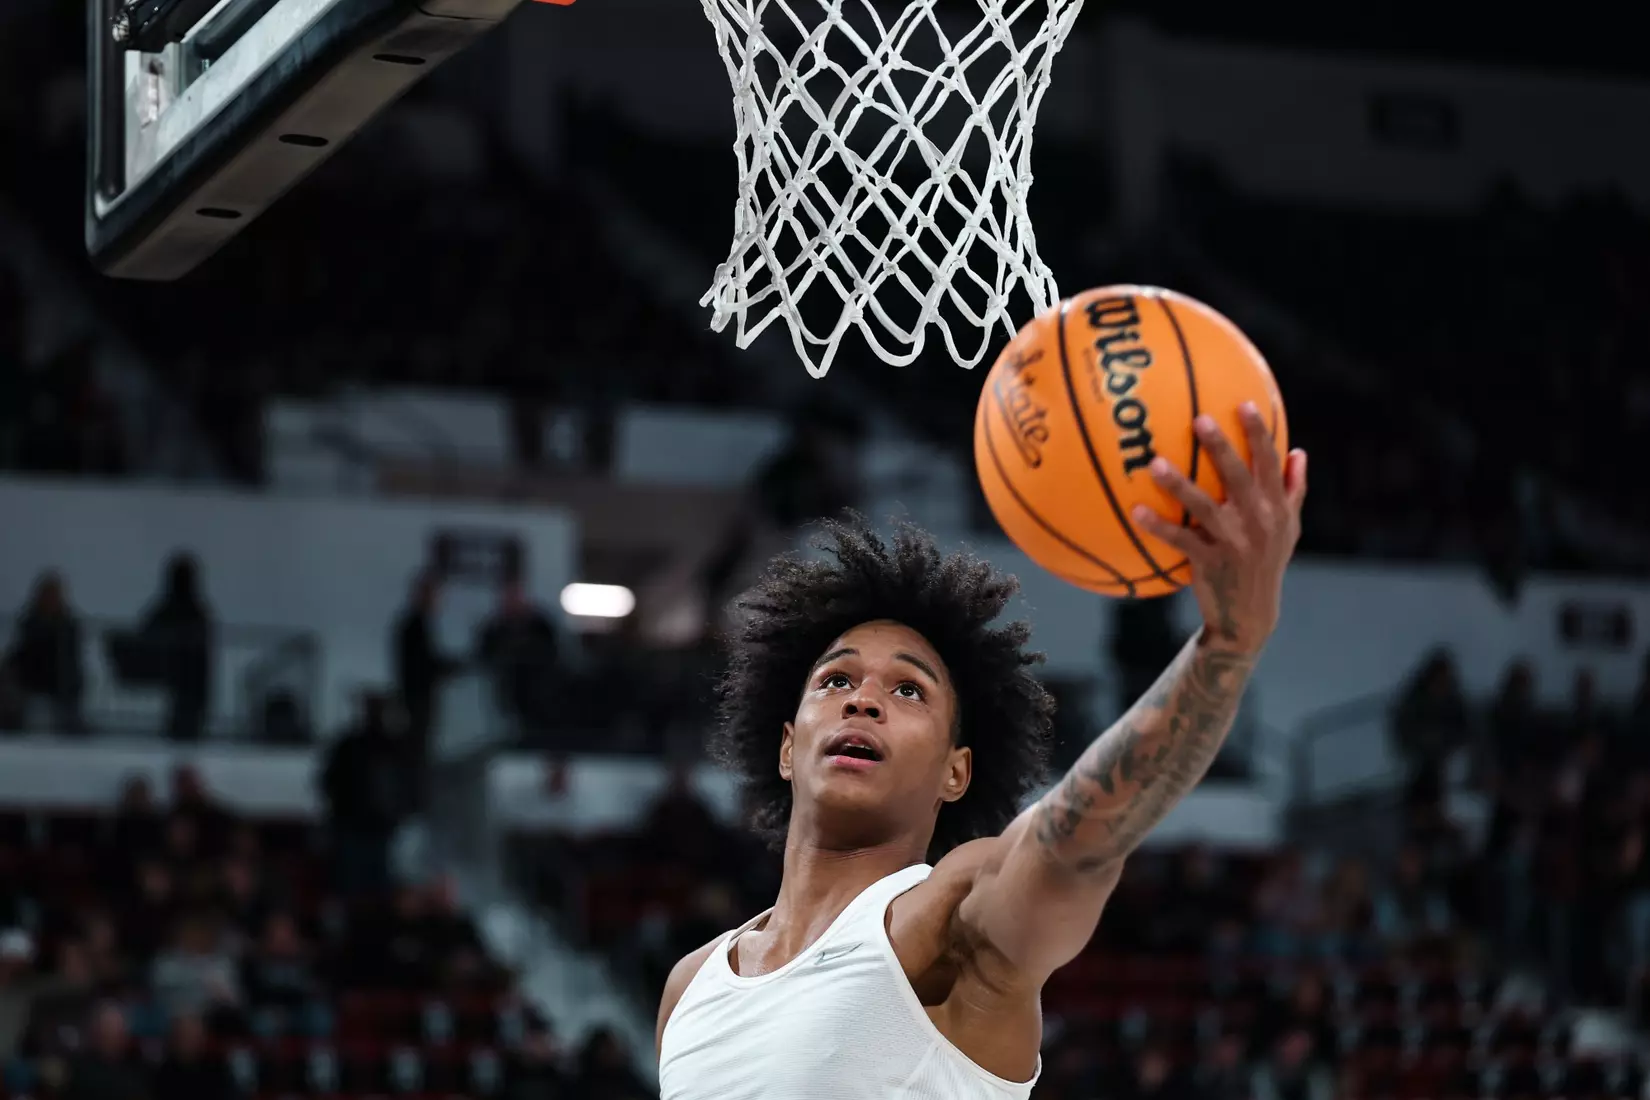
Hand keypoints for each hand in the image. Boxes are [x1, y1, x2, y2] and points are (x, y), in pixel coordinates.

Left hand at [1130, 402, 1306, 655]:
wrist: (1250, 616)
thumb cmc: (1266, 563)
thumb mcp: (1289, 529)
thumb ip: (1293, 490)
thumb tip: (1299, 452)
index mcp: (1276, 508)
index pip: (1269, 464)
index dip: (1258, 433)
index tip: (1243, 403)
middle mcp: (1257, 521)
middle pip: (1238, 476)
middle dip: (1220, 446)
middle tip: (1199, 419)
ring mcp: (1233, 542)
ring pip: (1203, 506)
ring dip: (1178, 484)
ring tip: (1154, 464)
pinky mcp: (1209, 562)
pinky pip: (1180, 540)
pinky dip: (1158, 526)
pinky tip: (1137, 512)